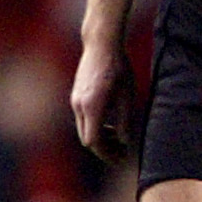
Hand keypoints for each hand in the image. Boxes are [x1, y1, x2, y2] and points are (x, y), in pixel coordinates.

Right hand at [70, 40, 136, 162]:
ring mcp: (75, 100)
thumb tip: (123, 141)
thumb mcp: (127, 95)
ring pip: (84, 129)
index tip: (121, 158)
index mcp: (91, 107)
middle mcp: (79, 106)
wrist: (100, 44)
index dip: (107, 154)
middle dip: (104, 149)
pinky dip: (95, 126)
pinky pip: (83, 118)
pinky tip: (109, 122)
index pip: (94, 142)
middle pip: (87, 139)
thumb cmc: (117, 67)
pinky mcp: (76, 95)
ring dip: (99, 137)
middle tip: (121, 153)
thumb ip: (124, 121)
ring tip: (118, 138)